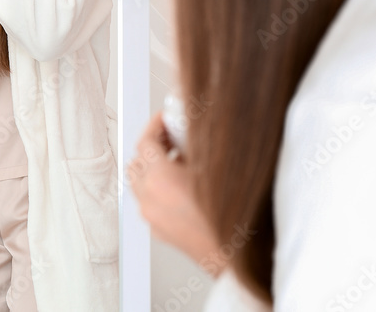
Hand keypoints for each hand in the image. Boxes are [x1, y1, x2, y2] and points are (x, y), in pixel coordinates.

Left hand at [128, 110, 224, 276]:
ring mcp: (153, 217)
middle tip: (172, 137)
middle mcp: (150, 199)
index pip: (145, 142)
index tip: (165, 119)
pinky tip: (180, 187)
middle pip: (137, 161)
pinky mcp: (159, 231)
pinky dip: (156, 189)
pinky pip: (148, 202)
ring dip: (152, 168)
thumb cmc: (233, 218)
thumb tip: (191, 129)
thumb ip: (197, 144)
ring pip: (139, 183)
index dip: (156, 125)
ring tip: (177, 162)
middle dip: (152, 146)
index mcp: (160, 180)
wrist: (238, 257)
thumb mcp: (218, 167)